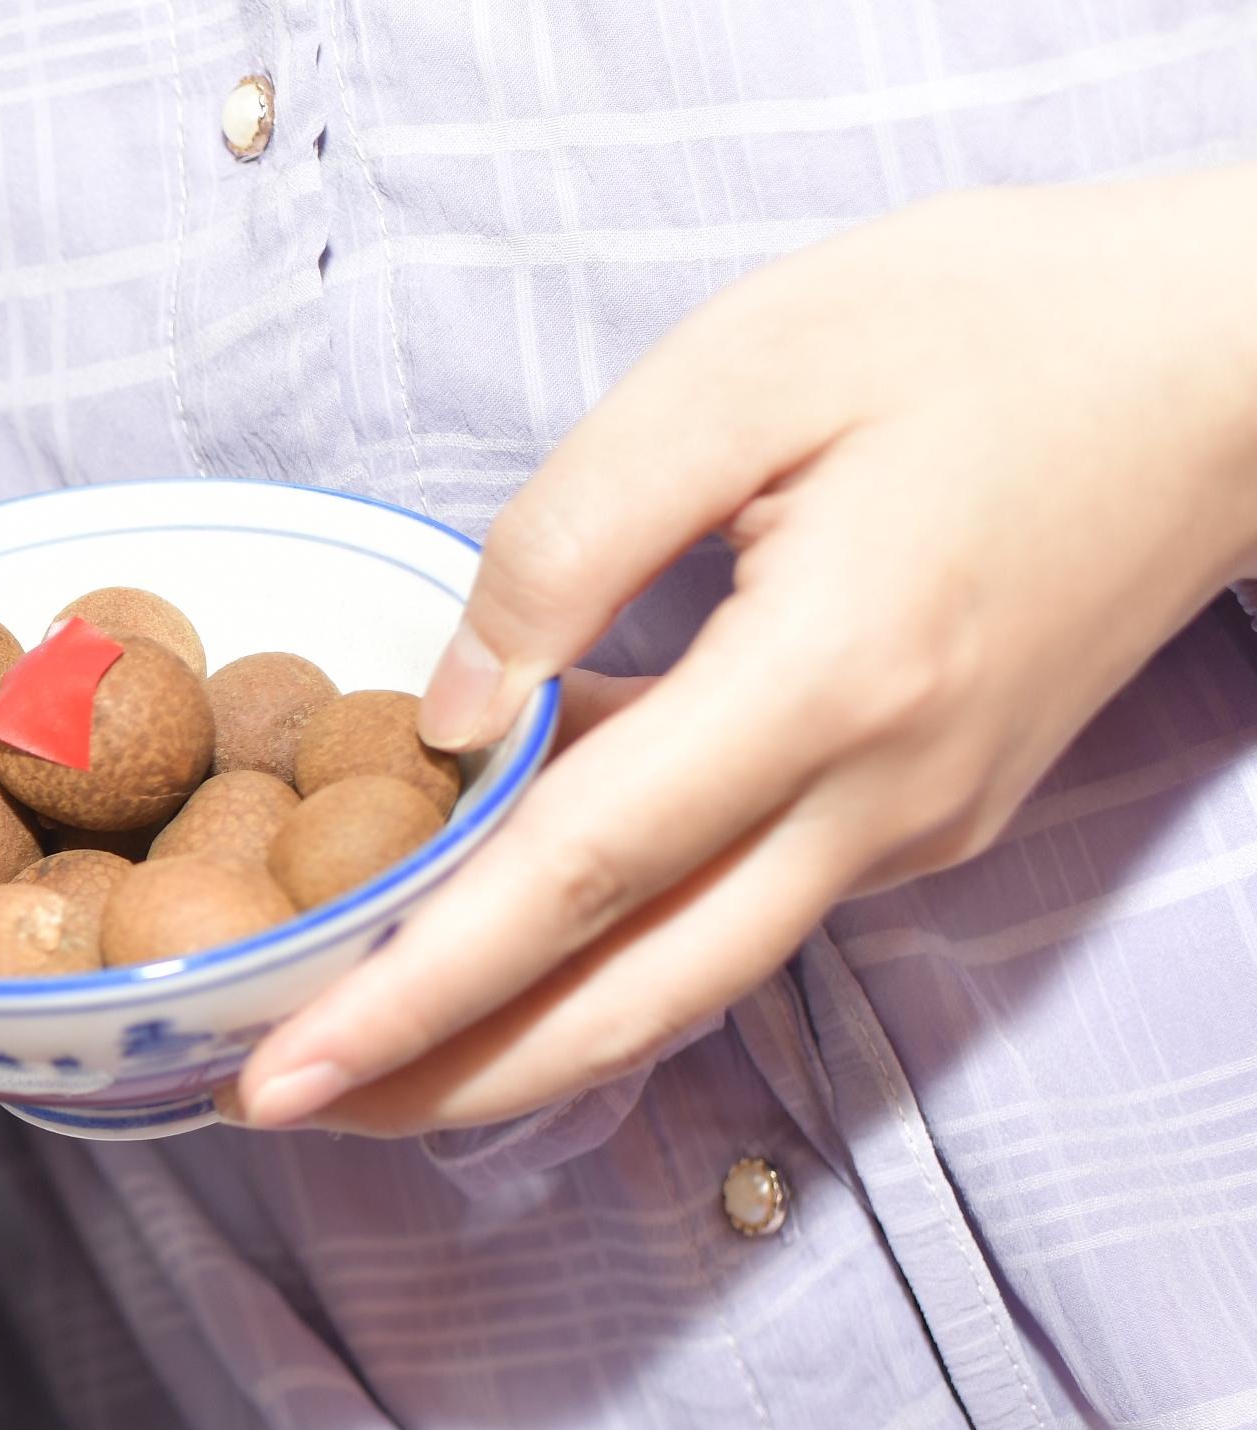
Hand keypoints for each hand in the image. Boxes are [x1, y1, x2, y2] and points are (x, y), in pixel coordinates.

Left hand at [231, 162, 1256, 1134]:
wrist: (1243, 353)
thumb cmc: (996, 321)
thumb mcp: (749, 364)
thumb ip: (570, 539)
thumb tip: (445, 716)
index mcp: (833, 677)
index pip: (577, 876)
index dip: (418, 989)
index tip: (281, 1067)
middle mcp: (883, 795)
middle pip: (631, 1000)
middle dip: (444, 1079)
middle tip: (270, 1109)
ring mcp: (914, 824)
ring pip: (684, 981)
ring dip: (514, 1037)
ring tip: (347, 1054)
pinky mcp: (925, 816)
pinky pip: (735, 908)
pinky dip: (602, 946)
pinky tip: (480, 925)